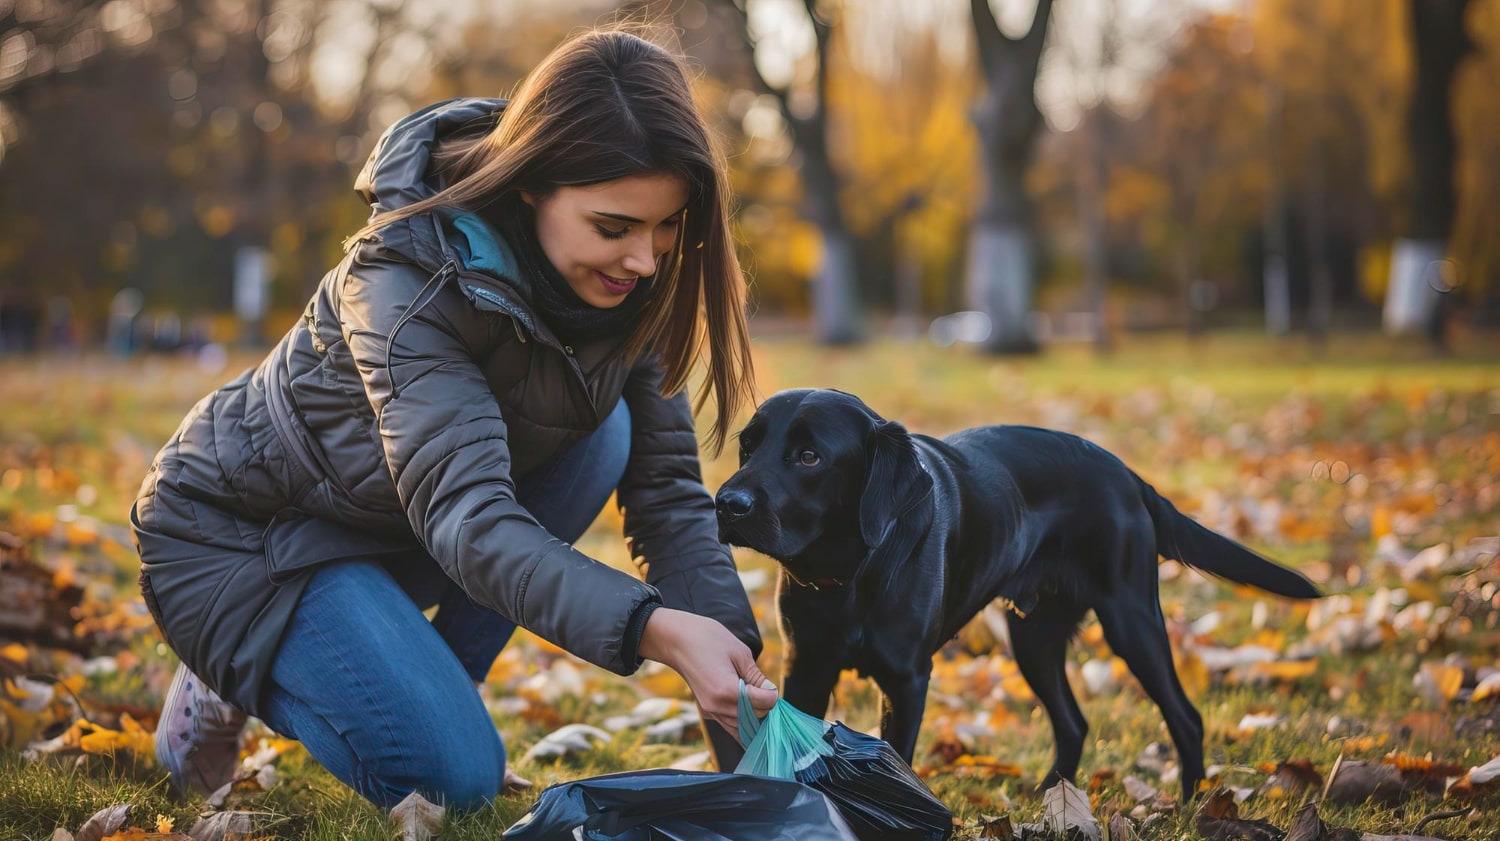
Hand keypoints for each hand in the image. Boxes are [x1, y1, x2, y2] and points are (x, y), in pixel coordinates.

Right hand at [637, 608, 777, 739]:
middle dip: (765, 705)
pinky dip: (741, 722)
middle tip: (765, 689)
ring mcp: (710, 711)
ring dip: (754, 716)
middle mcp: (718, 706)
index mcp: (727, 690)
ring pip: (742, 728)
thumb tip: (770, 692)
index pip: (763, 703)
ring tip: (758, 700)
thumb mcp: (739, 652)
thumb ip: (756, 676)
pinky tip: (747, 711)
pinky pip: (729, 726)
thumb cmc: (708, 639)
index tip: (770, 684)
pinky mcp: (706, 710)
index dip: (772, 694)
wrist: (677, 640)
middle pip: (755, 717)